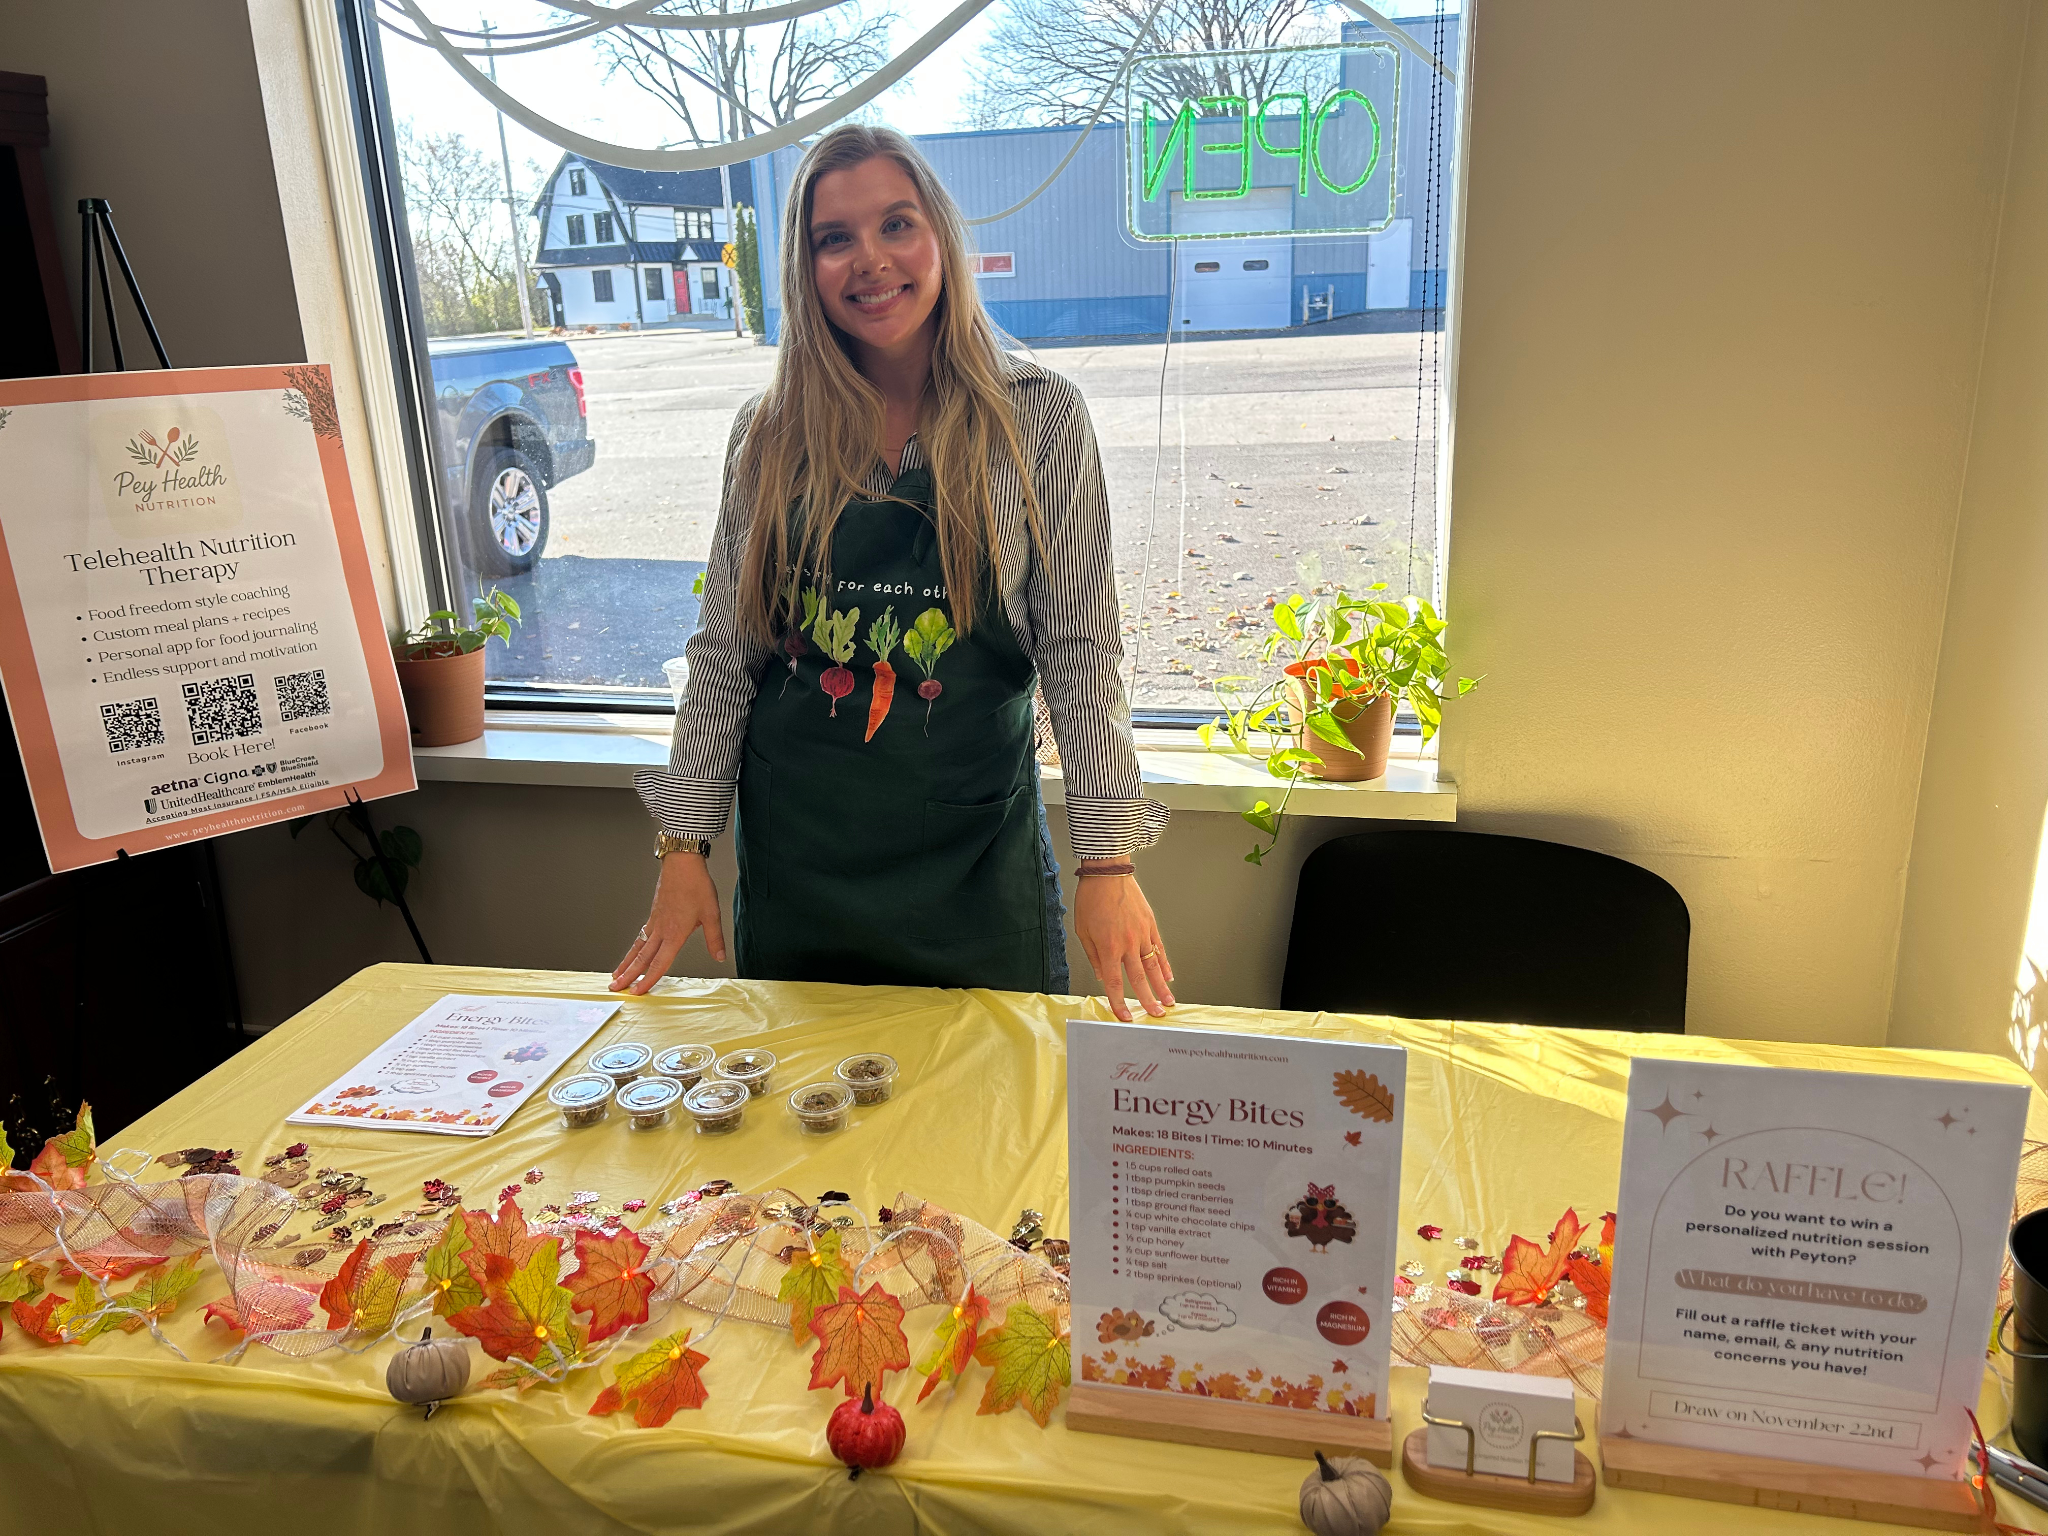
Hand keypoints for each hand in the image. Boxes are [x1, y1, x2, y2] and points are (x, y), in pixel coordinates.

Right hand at [611, 852, 725, 994]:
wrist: (682, 863)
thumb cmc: (697, 885)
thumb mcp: (712, 913)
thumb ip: (714, 938)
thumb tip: (720, 957)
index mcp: (675, 934)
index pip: (659, 963)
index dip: (648, 980)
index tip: (637, 993)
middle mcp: (661, 930)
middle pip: (641, 958)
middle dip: (628, 976)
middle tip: (614, 989)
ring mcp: (655, 922)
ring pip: (637, 947)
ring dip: (626, 963)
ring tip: (615, 976)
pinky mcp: (654, 914)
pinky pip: (641, 936)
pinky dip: (633, 948)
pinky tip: (632, 952)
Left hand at [1073, 871, 1173, 1020]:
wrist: (1107, 874)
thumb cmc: (1091, 899)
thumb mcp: (1083, 931)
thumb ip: (1093, 956)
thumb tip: (1101, 976)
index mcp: (1108, 948)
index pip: (1114, 983)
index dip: (1119, 1003)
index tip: (1124, 1017)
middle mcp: (1127, 944)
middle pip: (1139, 980)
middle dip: (1148, 1001)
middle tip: (1156, 1015)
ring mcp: (1142, 935)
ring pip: (1154, 967)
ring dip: (1162, 987)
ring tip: (1169, 1002)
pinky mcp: (1150, 925)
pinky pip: (1160, 949)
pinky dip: (1165, 964)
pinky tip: (1170, 976)